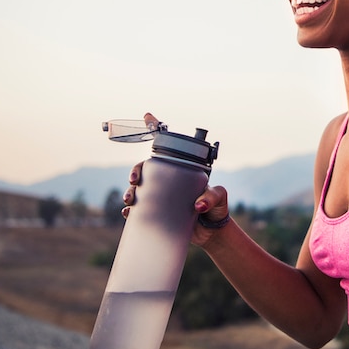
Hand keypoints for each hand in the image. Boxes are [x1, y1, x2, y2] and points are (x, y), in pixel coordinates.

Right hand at [121, 113, 230, 245]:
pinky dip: (131, 211)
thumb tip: (198, 205)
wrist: (212, 233)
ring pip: (138, 190)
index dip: (156, 130)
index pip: (169, 148)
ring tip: (130, 199)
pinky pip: (139, 211)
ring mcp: (161, 198)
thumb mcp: (219, 197)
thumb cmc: (217, 209)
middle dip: (135, 171)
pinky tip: (128, 213)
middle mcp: (169, 182)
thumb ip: (212, 197)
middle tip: (134, 180)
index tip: (147, 116)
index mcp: (182, 172)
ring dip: (129, 191)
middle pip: (146, 170)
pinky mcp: (157, 215)